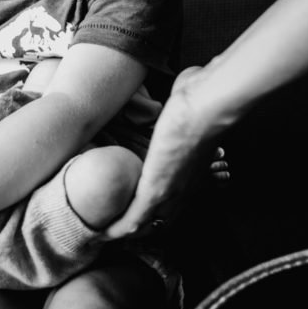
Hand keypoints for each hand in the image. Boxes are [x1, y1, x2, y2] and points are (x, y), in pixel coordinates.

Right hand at [105, 65, 232, 238]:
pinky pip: (134, 220)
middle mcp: (184, 187)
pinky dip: (119, 229)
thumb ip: (190, 92)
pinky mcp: (155, 192)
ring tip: (106, 234)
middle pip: (164, 219)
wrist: (204, 106)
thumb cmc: (202, 98)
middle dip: (144, 226)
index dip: (163, 206)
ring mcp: (170, 192)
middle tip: (122, 228)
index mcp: (193, 170)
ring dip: (128, 230)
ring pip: (148, 224)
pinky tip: (103, 233)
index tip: (148, 209)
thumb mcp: (193, 97)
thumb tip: (193, 75)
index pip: (178, 198)